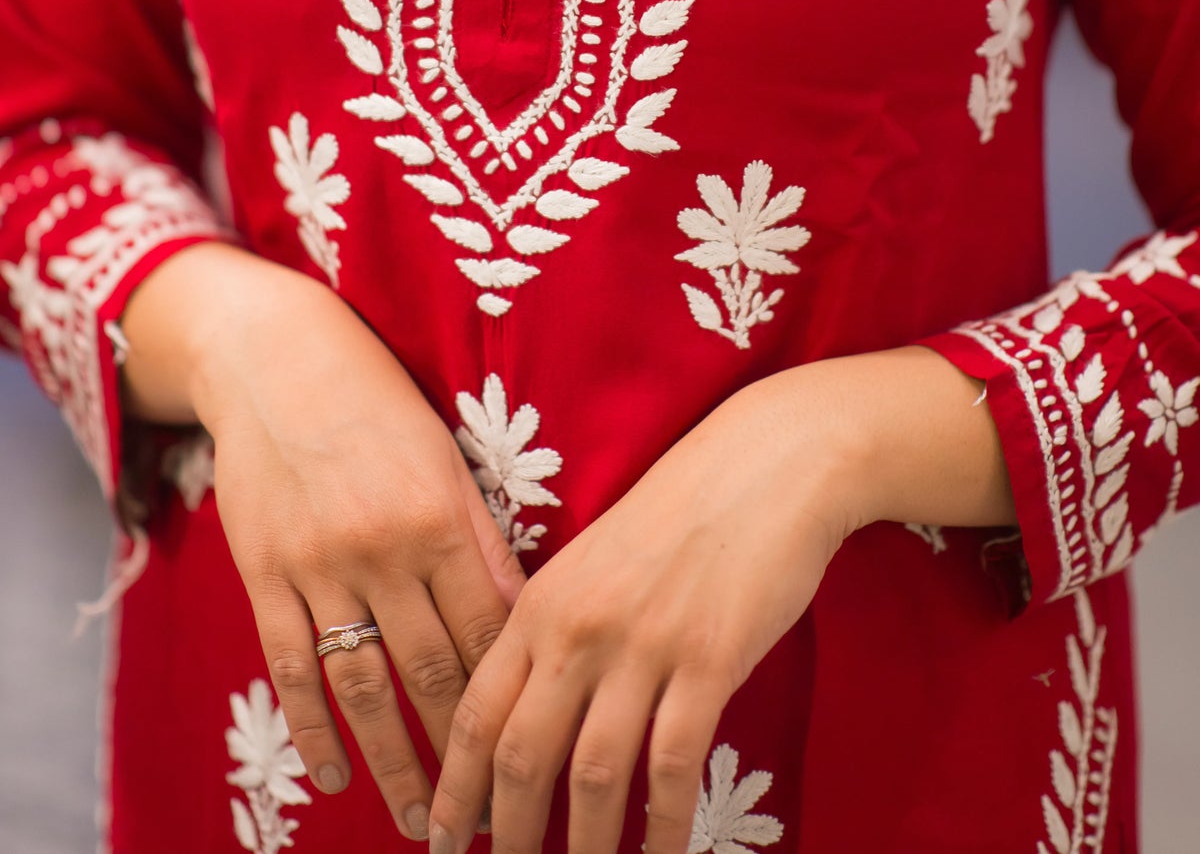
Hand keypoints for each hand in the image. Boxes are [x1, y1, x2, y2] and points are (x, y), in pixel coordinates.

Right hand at [179, 257, 525, 836]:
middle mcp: (382, 549)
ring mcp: (319, 567)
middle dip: (466, 751)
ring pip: (364, 687)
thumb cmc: (378, 400)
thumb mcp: (443, 455)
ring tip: (423, 823)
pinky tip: (333, 775)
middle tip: (493, 817)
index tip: (541, 749)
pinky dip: (312, 729)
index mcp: (440, 517)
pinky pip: (292, 667)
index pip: (490, 631)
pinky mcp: (266, 575)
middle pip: (432, 673)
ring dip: (395, 763)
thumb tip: (523, 616)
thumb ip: (478, 538)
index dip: (516, 697)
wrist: (276, 358)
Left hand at [426, 369, 855, 853]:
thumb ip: (558, 629)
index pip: (477, 711)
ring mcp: (642, 646)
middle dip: (504, 834)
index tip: (441, 840)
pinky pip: (672, 769)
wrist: (763, 464)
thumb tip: (531, 712)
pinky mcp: (707, 662)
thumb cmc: (681, 511)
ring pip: (592, 774)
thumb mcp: (595, 561)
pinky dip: (662, 830)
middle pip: (521, 755)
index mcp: (542, 600)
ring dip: (581, 847)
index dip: (455, 788)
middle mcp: (578, 628)